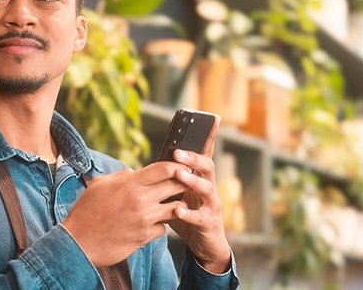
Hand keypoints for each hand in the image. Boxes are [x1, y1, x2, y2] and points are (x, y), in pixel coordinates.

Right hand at [62, 163, 188, 266]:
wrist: (79, 242)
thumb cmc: (86, 210)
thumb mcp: (100, 184)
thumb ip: (122, 175)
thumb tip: (137, 171)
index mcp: (129, 183)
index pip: (164, 168)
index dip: (176, 165)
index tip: (181, 166)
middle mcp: (140, 200)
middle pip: (176, 185)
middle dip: (182, 183)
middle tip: (183, 183)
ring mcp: (145, 219)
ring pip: (176, 208)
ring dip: (175, 205)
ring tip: (169, 204)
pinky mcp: (145, 237)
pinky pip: (163, 228)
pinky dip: (160, 225)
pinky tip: (151, 223)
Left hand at [168, 115, 231, 273]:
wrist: (204, 245)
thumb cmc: (188, 215)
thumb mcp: (177, 194)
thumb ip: (168, 180)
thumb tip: (149, 164)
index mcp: (200, 177)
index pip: (204, 153)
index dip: (208, 136)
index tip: (212, 118)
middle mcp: (209, 187)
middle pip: (207, 166)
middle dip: (194, 157)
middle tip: (178, 152)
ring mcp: (211, 205)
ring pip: (207, 188)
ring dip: (192, 180)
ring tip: (179, 175)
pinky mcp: (209, 223)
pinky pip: (200, 217)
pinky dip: (188, 214)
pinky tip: (178, 211)